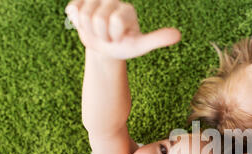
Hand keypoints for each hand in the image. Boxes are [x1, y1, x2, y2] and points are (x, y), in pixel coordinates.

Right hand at [65, 0, 180, 59]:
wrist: (105, 49)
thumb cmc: (124, 47)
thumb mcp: (140, 46)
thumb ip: (157, 39)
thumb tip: (178, 35)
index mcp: (127, 9)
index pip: (114, 21)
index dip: (114, 35)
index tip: (120, 38)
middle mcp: (112, 0)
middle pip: (99, 19)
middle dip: (102, 35)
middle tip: (108, 37)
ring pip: (84, 16)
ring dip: (90, 31)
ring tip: (99, 32)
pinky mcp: (79, 2)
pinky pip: (73, 11)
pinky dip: (78, 24)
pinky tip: (87, 25)